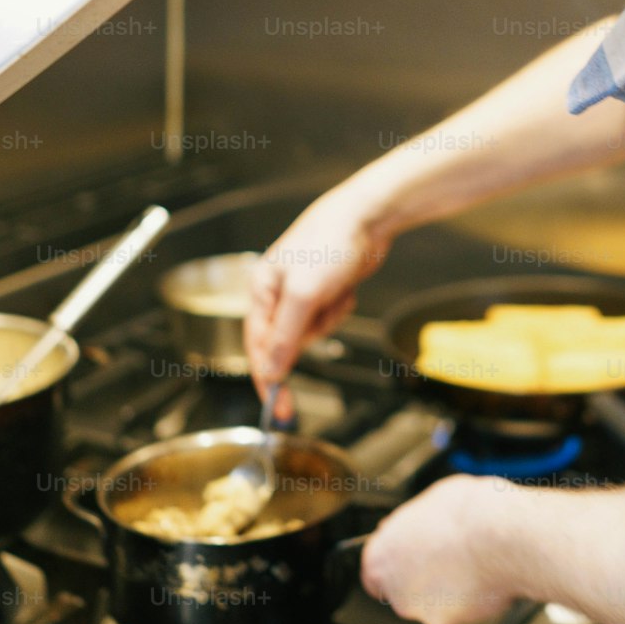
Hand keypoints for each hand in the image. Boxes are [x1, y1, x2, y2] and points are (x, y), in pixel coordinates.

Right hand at [244, 185, 392, 405]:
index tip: (276, 406)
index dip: (266, 377)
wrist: (367, 218)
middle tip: (309, 364)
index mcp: (261, 289)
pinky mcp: (326, 290)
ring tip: (336, 296)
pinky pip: (330, 316)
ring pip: (312, 331)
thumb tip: (271, 371)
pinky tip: (346, 289)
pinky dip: (341, 309)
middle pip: (285, 341)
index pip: (257, 345)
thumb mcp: (303, 294)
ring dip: (328, 320)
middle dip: (306, 341)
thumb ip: (284, 336)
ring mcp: (304, 291)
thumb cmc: (329, 243)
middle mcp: (279, 292)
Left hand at [360, 476, 515, 623]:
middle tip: (447, 558)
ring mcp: (417, 609)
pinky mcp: (444, 623)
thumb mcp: (431, 502)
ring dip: (444, 591)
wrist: (501, 536)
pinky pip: (453, 613)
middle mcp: (392, 587)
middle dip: (421, 579)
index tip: (410, 560)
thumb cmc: (467, 512)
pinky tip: (480, 580)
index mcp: (381, 553)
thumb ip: (410, 524)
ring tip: (469, 565)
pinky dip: (465, 602)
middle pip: (401, 590)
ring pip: (428, 603)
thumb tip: (409, 528)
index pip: (374, 571)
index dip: (395, 565)